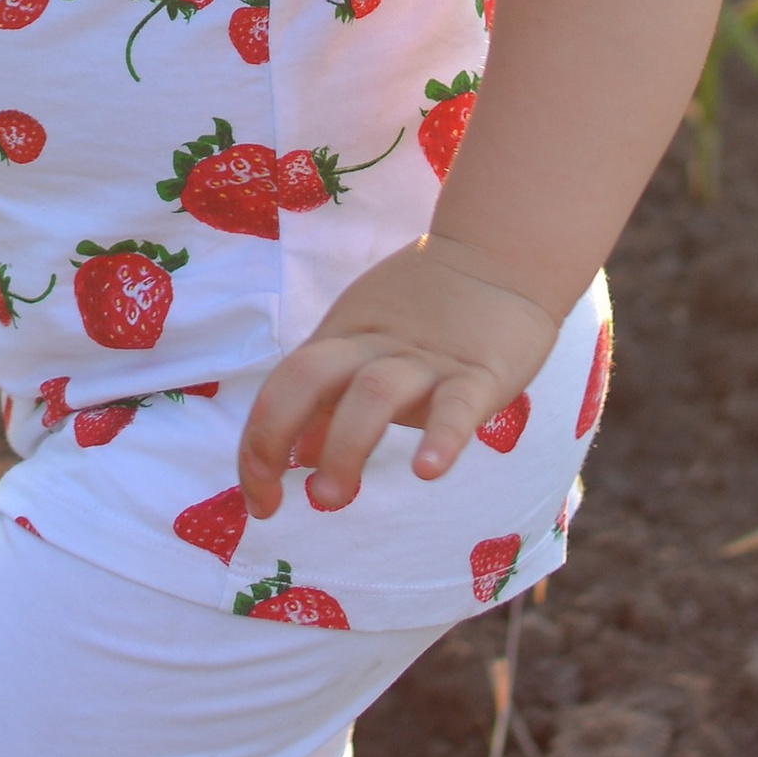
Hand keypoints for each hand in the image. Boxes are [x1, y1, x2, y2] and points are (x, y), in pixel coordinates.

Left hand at [237, 236, 561, 515]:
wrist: (500, 254)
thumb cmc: (428, 309)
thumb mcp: (368, 346)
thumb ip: (334, 399)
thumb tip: (301, 457)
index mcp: (343, 339)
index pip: (283, 386)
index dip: (257, 443)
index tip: (259, 502)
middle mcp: (374, 345)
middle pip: (308, 378)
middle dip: (275, 437)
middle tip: (272, 502)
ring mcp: (426, 359)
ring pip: (373, 393)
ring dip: (345, 446)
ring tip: (332, 497)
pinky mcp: (480, 372)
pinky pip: (457, 405)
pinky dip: (440, 437)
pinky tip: (427, 470)